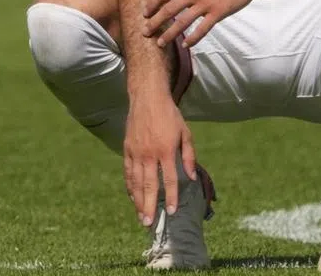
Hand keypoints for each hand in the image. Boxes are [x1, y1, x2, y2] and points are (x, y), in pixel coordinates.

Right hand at [123, 92, 197, 226]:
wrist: (148, 97)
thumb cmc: (170, 115)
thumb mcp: (185, 133)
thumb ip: (189, 156)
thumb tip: (192, 178)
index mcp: (166, 149)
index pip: (169, 178)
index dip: (171, 196)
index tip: (173, 211)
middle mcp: (149, 153)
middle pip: (149, 184)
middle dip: (149, 205)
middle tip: (149, 223)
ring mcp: (136, 152)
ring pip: (136, 181)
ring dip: (138, 201)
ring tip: (141, 216)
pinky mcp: (127, 149)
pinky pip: (128, 172)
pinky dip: (130, 187)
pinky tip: (133, 198)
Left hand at [143, 0, 264, 48]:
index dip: (152, 4)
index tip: (145, 13)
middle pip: (169, 9)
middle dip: (155, 22)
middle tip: (145, 32)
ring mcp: (205, 3)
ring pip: (182, 22)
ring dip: (169, 34)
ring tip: (160, 44)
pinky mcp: (218, 12)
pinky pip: (202, 29)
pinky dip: (192, 38)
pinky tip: (185, 45)